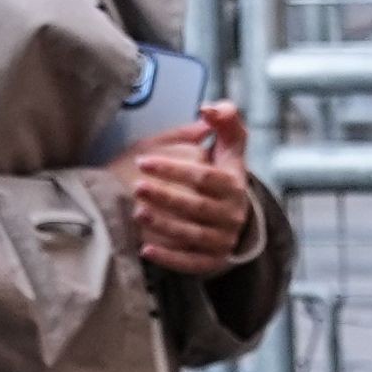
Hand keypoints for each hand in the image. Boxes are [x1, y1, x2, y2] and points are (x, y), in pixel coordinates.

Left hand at [122, 108, 255, 277]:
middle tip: (137, 187)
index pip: (205, 177)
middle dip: (166, 197)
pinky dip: (168, 258)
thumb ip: (225, 120)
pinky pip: (190, 263)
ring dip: (164, 226)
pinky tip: (145, 249)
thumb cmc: (223, 173)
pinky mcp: (213, 262)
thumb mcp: (229, 145)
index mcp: (235, 184)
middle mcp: (233, 214)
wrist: (234, 215)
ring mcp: (223, 240)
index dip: (174, 168)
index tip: (144, 161)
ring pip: (192, 236)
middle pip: (197, 207)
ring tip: (136, 212)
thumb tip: (209, 108)